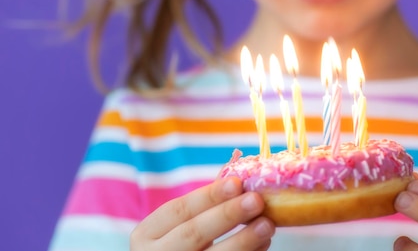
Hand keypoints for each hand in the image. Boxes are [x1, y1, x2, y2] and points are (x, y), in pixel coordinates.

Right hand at [130, 177, 274, 250]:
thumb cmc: (177, 244)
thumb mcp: (177, 225)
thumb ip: (203, 205)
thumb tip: (238, 175)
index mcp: (148, 234)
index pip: (178, 210)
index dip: (208, 196)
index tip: (237, 183)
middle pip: (193, 233)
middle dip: (227, 215)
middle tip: (256, 201)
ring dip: (242, 240)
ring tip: (266, 225)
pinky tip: (262, 244)